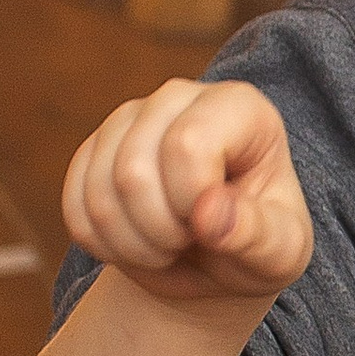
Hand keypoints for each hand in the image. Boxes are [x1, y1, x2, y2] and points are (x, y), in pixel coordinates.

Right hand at [63, 79, 313, 306]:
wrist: (216, 259)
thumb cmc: (258, 245)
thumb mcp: (280, 252)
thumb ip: (256, 234)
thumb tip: (208, 214)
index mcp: (239, 107)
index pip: (187, 144)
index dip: (192, 202)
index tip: (215, 225)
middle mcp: (179, 97)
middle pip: (134, 170)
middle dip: (159, 232)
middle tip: (189, 243)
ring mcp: (129, 118)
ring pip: (99, 188)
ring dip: (130, 244)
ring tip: (167, 249)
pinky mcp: (93, 149)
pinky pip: (74, 204)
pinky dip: (101, 244)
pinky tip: (134, 245)